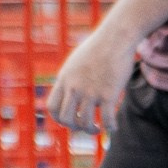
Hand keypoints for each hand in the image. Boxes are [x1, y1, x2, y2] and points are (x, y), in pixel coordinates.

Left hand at [46, 17, 135, 134]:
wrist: (115, 37)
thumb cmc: (98, 48)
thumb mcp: (76, 62)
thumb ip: (70, 78)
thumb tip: (69, 92)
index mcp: (65, 78)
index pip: (52, 107)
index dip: (59, 118)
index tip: (70, 120)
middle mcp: (75, 86)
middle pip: (66, 118)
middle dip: (74, 127)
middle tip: (84, 125)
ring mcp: (91, 91)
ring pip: (85, 122)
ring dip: (92, 130)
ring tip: (98, 128)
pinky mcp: (109, 93)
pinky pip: (107, 120)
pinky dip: (110, 127)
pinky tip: (113, 127)